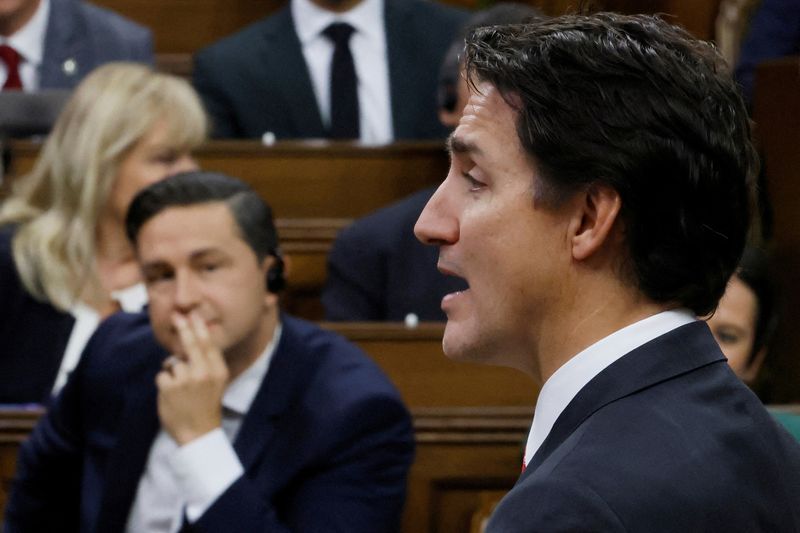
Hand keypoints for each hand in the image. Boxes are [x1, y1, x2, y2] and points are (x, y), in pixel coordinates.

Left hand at [156, 311, 228, 445]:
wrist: (199, 434)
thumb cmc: (206, 405)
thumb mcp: (216, 383)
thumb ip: (208, 363)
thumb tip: (192, 341)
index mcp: (218, 371)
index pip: (208, 344)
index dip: (200, 328)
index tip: (193, 315)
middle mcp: (204, 373)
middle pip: (191, 345)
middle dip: (183, 328)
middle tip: (176, 316)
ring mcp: (186, 380)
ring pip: (173, 363)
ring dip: (172, 373)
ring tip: (181, 390)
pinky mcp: (169, 388)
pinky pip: (162, 376)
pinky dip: (164, 384)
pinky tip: (172, 396)